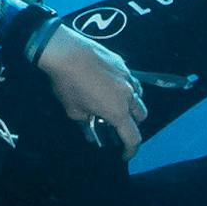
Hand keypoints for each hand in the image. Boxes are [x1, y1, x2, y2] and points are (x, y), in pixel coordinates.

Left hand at [36, 23, 147, 153]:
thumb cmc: (68, 84)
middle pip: (141, 116)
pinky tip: (111, 86)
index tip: (124, 154)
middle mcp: (128, 95)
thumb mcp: (73, 110)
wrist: (65, 51)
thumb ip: (86, 124)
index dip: (130, 150)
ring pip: (139, 96)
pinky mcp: (122, 63)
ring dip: (132, 105)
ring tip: (116, 105)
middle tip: (117, 126)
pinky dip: (126, 88)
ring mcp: (128, 76)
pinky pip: (131, 80)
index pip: (133, 137)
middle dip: (133, 125)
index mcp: (117, 111)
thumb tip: (91, 134)